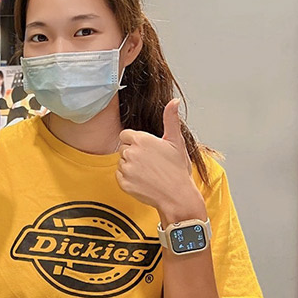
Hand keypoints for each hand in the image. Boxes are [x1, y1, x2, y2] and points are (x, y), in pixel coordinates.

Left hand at [116, 99, 198, 214]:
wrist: (177, 196)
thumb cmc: (178, 170)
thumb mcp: (176, 141)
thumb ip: (171, 119)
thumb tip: (174, 101)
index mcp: (142, 140)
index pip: (125, 135)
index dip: (136, 142)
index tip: (147, 150)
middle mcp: (131, 153)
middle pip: (123, 148)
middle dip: (133, 154)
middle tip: (150, 163)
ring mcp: (126, 168)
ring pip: (121, 163)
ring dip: (131, 167)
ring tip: (148, 173)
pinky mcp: (123, 183)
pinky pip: (119, 176)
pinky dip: (128, 179)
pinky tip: (143, 181)